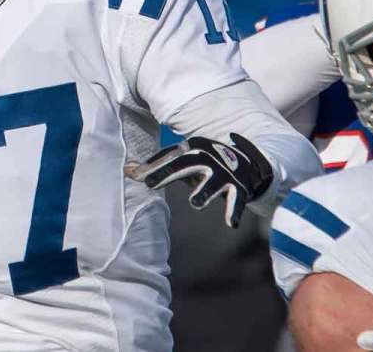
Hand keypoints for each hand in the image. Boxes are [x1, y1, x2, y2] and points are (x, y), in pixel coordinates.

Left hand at [126, 132, 272, 227]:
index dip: (150, 166)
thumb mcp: (182, 160)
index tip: (132, 175)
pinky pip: (236, 200)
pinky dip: (234, 211)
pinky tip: (230, 224)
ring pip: (212, 183)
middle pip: (185, 164)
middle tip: (150, 183)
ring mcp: (223, 173)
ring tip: (195, 204)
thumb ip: (156, 166)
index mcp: (190, 149)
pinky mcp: (239, 187)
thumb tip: (126, 169)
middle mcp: (206, 158)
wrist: (246, 159)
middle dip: (167, 172)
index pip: (167, 157)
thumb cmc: (203, 162)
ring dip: (204, 192)